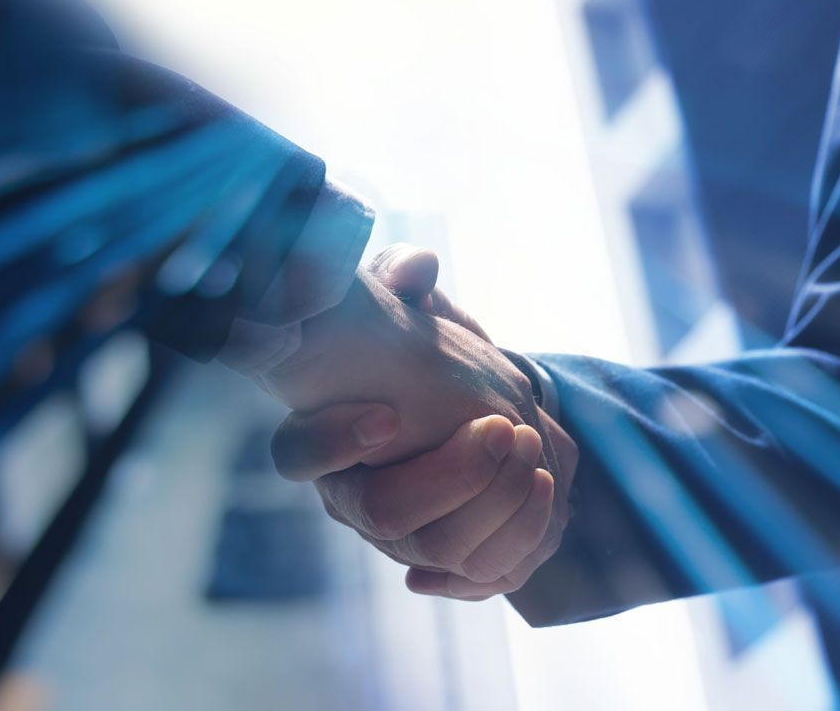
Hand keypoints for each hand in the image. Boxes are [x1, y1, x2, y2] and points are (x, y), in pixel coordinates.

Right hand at [269, 245, 576, 597]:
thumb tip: (415, 267)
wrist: (468, 404)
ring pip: (440, 551)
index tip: (388, 414)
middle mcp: (353, 498)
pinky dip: (519, 538)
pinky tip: (543, 487)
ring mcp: (401, 538)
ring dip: (499, 502)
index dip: (334, 442)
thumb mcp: (400, 302)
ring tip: (532, 447)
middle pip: (384, 517)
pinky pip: (482, 573)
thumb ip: (398, 276)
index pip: (295, 457)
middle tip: (504, 424)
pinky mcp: (453, 557)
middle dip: (454, 474)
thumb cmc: (418, 350)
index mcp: (320, 439)